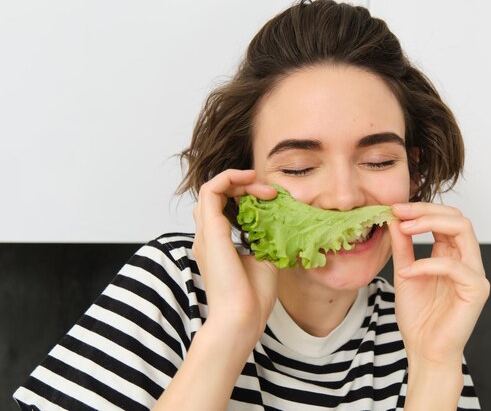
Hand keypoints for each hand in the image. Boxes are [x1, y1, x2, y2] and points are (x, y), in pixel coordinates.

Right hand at [192, 169, 277, 344]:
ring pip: (212, 190)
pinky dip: (229, 179)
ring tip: (261, 187)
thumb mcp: (264, 261)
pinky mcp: (211, 231)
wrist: (242, 319)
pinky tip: (250, 180)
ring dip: (237, 181)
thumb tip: (276, 226)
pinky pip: (211, 191)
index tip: (271, 198)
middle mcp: (207, 237)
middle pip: (216, 196)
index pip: (221, 207)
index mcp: (217, 245)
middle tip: (270, 193)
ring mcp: (206, 233)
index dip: (244, 195)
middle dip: (243, 186)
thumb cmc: (252, 298)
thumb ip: (264, 241)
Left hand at [388, 202, 489, 369]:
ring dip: (430, 223)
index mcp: (452, 254)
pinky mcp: (476, 290)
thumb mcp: (404, 273)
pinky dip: (426, 264)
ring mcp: (475, 273)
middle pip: (457, 216)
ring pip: (463, 230)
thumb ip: (402, 247)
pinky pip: (454, 266)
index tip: (394, 207)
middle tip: (398, 211)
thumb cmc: (418, 316)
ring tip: (403, 228)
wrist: (424, 350)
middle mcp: (467, 260)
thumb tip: (394, 218)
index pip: (445, 218)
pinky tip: (406, 272)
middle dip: (426, 209)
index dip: (421, 209)